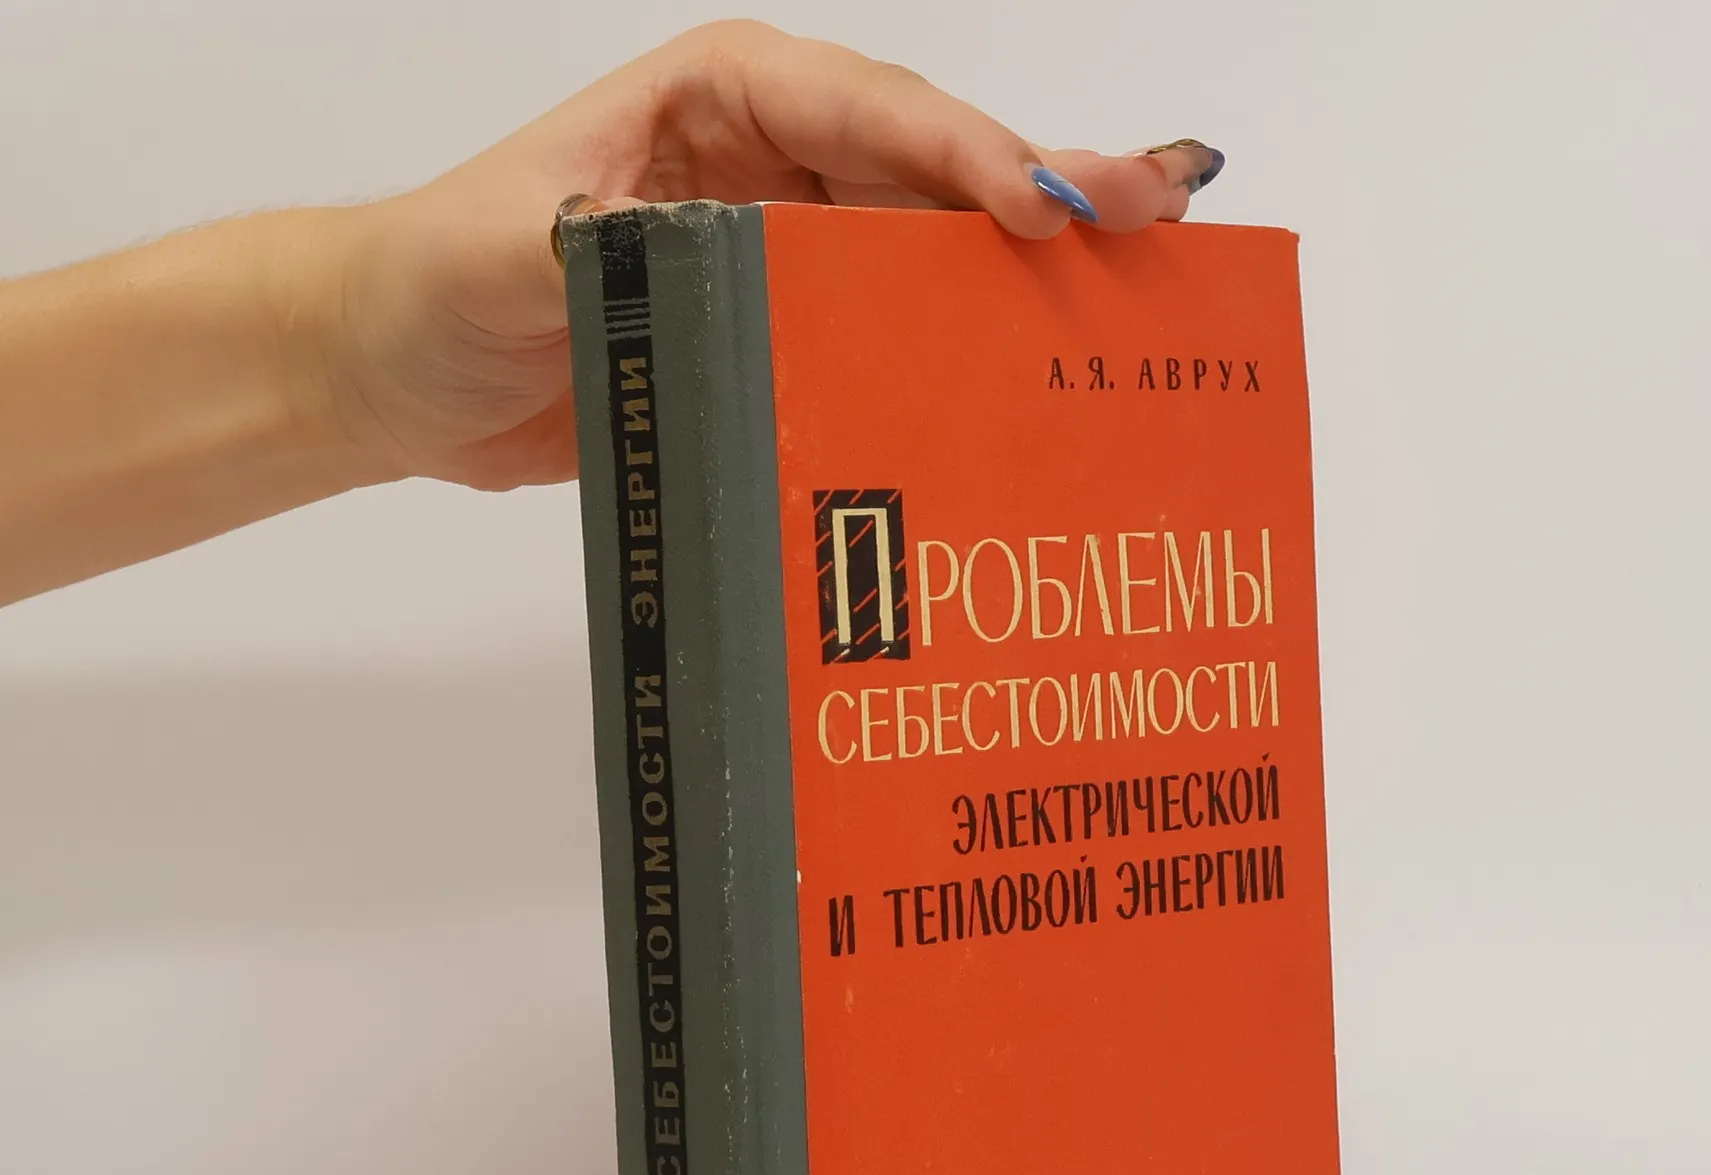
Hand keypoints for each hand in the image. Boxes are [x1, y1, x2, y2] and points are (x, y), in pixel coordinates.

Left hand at [322, 20, 1224, 491]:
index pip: (870, 114)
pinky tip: (1030, 385)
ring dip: (1027, 279)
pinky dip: (961, 356)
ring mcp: (788, 248)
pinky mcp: (783, 332)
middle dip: (1047, 192)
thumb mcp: (515, 248)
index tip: (1048, 206)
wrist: (397, 372)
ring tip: (1137, 297)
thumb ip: (625, 245)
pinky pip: (892, 334)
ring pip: (932, 253)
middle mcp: (773, 162)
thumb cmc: (438, 279)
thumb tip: (729, 262)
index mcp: (722, 101)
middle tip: (1161, 217)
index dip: (968, 156)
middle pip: (934, 172)